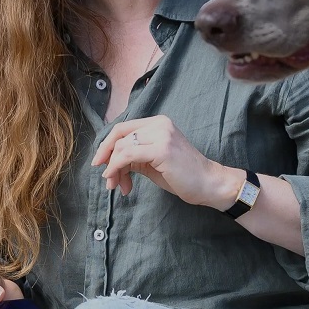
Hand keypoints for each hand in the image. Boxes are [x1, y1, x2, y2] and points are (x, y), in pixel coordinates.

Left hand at [93, 115, 241, 210]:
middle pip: (119, 135)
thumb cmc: (183, 175)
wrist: (208, 184)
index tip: (100, 163)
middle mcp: (159, 124)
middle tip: (106, 178)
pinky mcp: (162, 149)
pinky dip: (117, 168)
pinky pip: (128, 155)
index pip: (123, 128)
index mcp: (158, 123)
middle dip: (107, 157)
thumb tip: (110, 162)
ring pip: (121, 146)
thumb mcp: (153, 161)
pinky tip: (119, 181)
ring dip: (113, 168)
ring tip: (116, 185)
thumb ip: (134, 156)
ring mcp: (161, 135)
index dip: (107, 145)